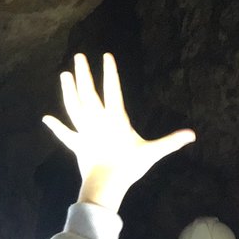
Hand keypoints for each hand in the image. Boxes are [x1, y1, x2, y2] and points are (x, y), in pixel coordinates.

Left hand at [42, 53, 195, 211]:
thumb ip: (170, 141)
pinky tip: (46, 119)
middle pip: (88, 92)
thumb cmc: (129, 166)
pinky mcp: (76, 144)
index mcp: (115, 118)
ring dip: (68, 90)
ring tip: (64, 75)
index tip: (106, 55)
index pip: (113, 89)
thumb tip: (192, 135)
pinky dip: (55, 127)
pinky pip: (64, 134)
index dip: (110, 72)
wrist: (106, 183)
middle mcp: (97, 120)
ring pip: (74, 106)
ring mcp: (84, 131)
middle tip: (79, 56)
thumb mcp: (152, 152)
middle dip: (84, 73)